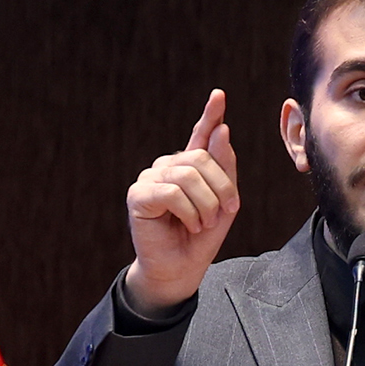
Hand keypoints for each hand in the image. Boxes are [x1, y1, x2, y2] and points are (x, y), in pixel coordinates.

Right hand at [124, 89, 240, 309]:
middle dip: (221, 188)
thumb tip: (222, 130)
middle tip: (222, 214)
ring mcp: (151, 178)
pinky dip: (188, 212)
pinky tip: (189, 225)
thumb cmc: (200, 238)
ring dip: (206, 205)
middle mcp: (168, 167)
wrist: (180, 269)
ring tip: (203, 224)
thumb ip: (225, 169)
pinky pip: (172, 192)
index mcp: (189, 168)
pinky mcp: (139, 195)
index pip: (200, 136)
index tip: (219, 95)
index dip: (209, 115)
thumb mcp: (224, 204)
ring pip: (188, 175)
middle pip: (202, 158)